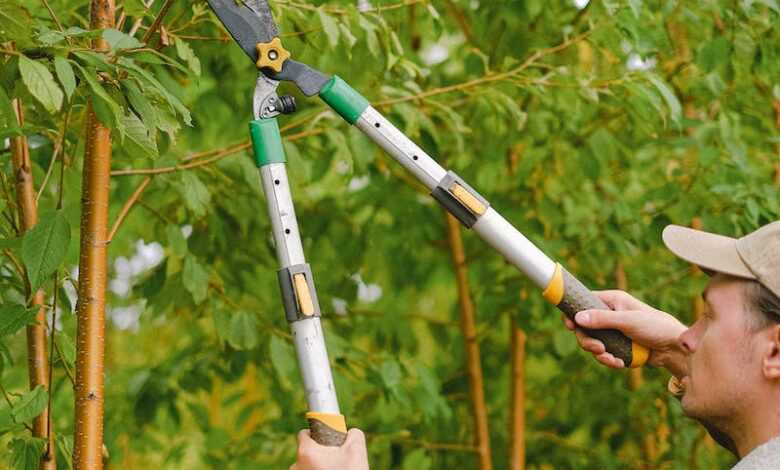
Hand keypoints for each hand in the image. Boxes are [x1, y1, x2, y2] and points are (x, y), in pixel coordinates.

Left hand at [290, 428, 368, 469]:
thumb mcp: (357, 451)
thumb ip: (353, 434)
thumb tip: (350, 433)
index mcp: (306, 452)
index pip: (304, 434)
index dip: (317, 433)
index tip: (329, 440)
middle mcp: (296, 467)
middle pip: (306, 453)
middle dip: (320, 454)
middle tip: (336, 460)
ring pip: (308, 468)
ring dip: (319, 468)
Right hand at [562, 290, 687, 376]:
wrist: (674, 349)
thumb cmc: (656, 327)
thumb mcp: (628, 321)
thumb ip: (603, 319)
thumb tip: (577, 317)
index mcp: (612, 301)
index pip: (584, 302)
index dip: (574, 312)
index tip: (569, 325)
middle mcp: (610, 314)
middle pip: (584, 326)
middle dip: (588, 340)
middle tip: (597, 349)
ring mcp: (613, 331)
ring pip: (592, 342)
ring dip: (599, 354)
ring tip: (612, 359)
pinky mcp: (617, 346)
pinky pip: (603, 353)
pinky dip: (608, 360)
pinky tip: (620, 363)